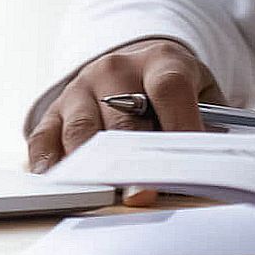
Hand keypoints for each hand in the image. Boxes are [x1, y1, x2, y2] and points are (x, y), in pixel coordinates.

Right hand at [25, 35, 212, 206]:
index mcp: (161, 60)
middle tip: (141, 195)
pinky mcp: (55, 109)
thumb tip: (209, 163)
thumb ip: (209, 122)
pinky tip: (58, 182)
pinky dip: (48, 162)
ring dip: (91, 166)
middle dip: (132, 160)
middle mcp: (117, 69)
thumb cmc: (173, 89)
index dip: (178, 125)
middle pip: (123, 117)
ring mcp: (82, 87)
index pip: (169, 88)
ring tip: (100, 194)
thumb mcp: (202, 92)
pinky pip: (45, 137)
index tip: (184, 163)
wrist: (137, 64)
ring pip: (83, 129)